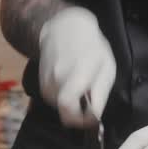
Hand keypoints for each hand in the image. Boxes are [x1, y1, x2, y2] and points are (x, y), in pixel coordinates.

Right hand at [37, 6, 115, 127]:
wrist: (63, 29)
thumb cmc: (91, 46)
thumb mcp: (107, 67)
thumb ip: (100, 93)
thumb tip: (95, 117)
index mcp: (76, 73)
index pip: (69, 107)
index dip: (81, 120)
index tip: (92, 118)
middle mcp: (57, 78)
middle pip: (64, 112)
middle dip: (77, 115)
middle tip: (88, 106)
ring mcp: (46, 81)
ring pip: (59, 107)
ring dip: (71, 105)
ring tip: (80, 87)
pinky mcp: (41, 83)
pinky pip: (53, 100)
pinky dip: (63, 98)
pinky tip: (70, 83)